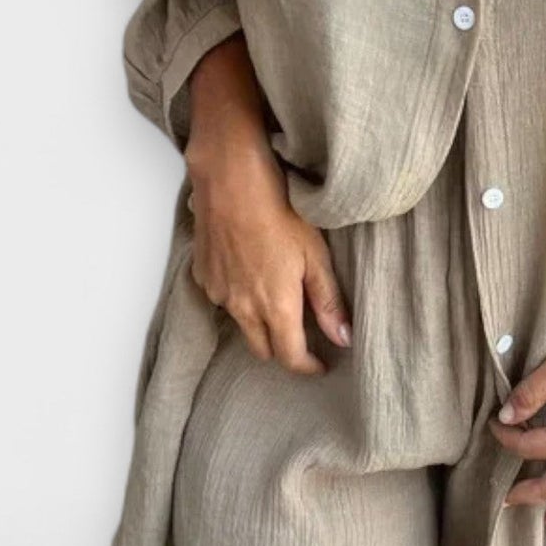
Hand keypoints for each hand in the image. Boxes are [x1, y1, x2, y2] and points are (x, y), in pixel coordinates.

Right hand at [186, 147, 350, 374]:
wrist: (231, 178)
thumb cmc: (279, 209)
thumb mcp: (316, 255)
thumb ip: (328, 301)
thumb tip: (344, 338)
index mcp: (275, 306)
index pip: (289, 357)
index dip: (307, 366)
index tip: (320, 364)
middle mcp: (242, 307)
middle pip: (262, 349)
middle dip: (282, 348)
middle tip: (301, 333)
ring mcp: (218, 292)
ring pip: (241, 323)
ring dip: (258, 320)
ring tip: (274, 292)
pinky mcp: (202, 275)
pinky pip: (222, 298)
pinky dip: (237, 295)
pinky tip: (249, 269)